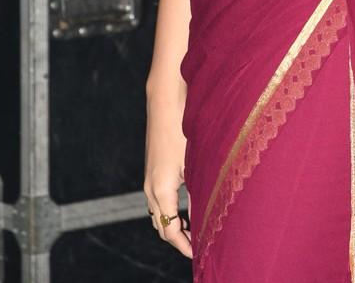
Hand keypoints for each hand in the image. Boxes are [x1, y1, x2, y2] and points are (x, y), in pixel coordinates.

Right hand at [144, 95, 192, 258]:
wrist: (164, 101)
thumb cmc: (182, 128)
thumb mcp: (194, 162)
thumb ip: (198, 191)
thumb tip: (206, 215)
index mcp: (161, 189)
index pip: (170, 230)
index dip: (183, 245)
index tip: (197, 253)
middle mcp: (150, 188)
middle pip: (161, 226)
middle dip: (177, 239)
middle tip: (197, 246)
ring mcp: (148, 179)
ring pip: (157, 214)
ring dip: (171, 225)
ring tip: (192, 231)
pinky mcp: (151, 170)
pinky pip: (156, 201)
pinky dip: (167, 211)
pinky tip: (183, 208)